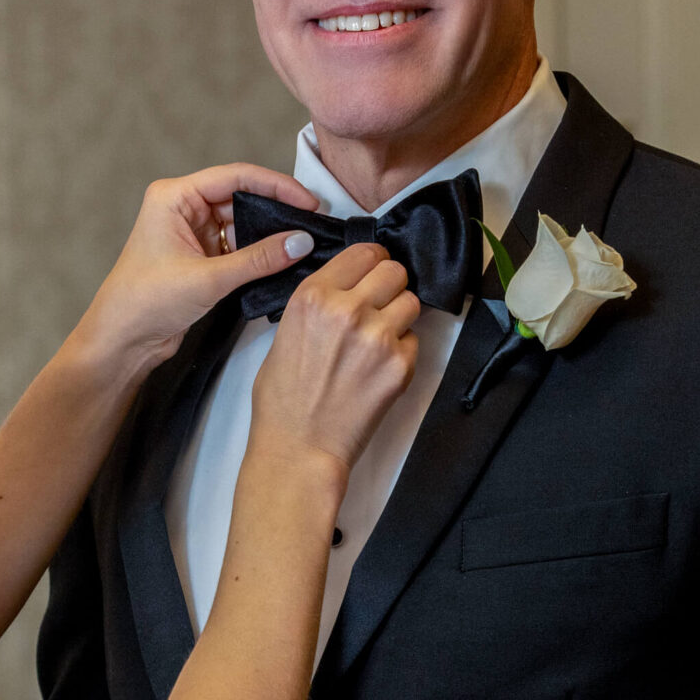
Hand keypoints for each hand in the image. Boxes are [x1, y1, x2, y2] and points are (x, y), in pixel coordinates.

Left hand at [84, 164, 320, 366]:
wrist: (122, 341)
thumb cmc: (146, 302)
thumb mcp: (208, 278)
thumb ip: (258, 259)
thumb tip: (301, 241)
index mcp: (174, 197)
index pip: (235, 177)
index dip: (276, 186)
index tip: (309, 201)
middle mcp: (183, 208)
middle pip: (241, 197)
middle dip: (277, 210)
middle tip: (313, 223)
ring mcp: (193, 233)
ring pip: (243, 223)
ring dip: (269, 234)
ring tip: (304, 243)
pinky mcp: (201, 257)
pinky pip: (238, 246)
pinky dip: (259, 253)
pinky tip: (283, 259)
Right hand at [249, 245, 422, 473]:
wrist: (299, 447)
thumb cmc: (283, 399)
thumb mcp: (285, 333)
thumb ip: (319, 305)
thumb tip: (346, 290)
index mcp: (314, 295)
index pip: (364, 252)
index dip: (372, 261)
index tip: (373, 270)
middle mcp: (349, 309)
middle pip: (394, 271)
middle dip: (390, 285)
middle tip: (381, 303)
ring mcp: (378, 337)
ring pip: (411, 301)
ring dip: (400, 315)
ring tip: (381, 336)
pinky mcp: (400, 365)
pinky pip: (415, 340)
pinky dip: (403, 349)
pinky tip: (380, 367)